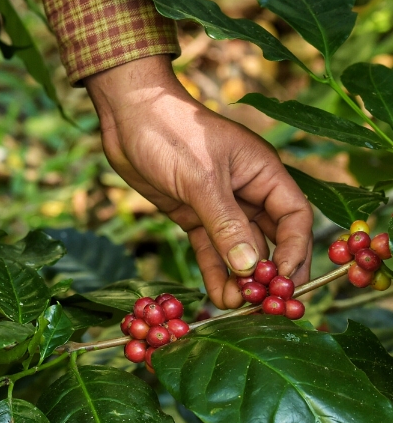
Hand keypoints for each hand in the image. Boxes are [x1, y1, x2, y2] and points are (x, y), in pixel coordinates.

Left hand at [85, 56, 312, 308]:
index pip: (294, 217)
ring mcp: (219, 204)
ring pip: (239, 249)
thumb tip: (252, 267)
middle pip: (271, 238)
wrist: (127, 115)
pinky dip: (215, 271)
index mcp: (262, 172)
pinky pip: (211, 248)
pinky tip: (217, 296)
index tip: (284, 282)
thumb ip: (226, 223)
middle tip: (265, 304)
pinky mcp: (193, 213)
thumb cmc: (170, 132)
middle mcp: (247, 190)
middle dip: (269, 272)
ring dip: (239, 278)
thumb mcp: (200, 178)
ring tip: (236, 307)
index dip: (294, 251)